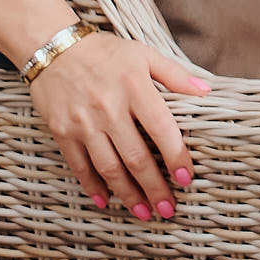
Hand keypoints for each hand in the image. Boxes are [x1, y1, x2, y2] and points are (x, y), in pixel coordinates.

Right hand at [28, 29, 210, 218]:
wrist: (52, 46)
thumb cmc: (105, 52)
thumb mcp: (144, 54)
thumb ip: (176, 74)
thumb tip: (207, 91)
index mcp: (134, 88)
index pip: (162, 130)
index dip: (176, 157)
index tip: (187, 179)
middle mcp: (108, 108)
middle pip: (135, 157)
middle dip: (154, 188)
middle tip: (168, 209)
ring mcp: (83, 123)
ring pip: (108, 167)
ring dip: (128, 193)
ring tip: (144, 213)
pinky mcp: (62, 131)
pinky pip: (79, 165)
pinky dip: (92, 186)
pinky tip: (107, 200)